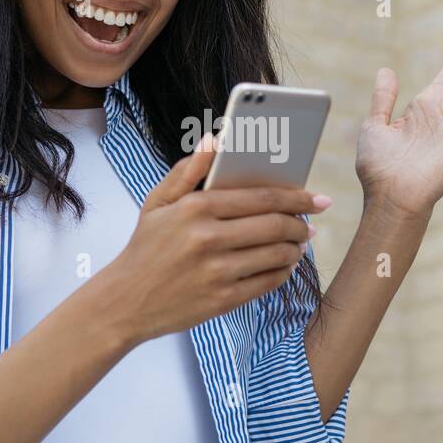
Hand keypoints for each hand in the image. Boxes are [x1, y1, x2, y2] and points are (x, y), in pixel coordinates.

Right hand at [97, 133, 328, 345]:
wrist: (125, 302)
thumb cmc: (145, 248)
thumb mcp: (157, 203)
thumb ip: (187, 170)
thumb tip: (214, 140)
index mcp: (195, 208)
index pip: (261, 197)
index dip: (296, 197)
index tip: (317, 198)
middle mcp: (208, 238)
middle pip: (275, 225)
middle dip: (301, 224)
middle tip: (310, 223)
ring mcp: (216, 271)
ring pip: (276, 255)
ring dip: (296, 249)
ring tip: (299, 244)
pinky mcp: (222, 299)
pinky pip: (267, 283)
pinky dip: (283, 272)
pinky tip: (284, 265)